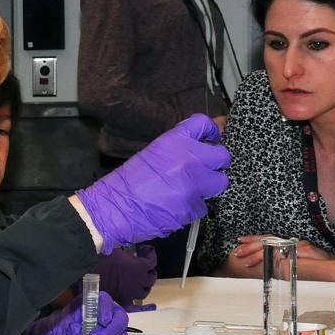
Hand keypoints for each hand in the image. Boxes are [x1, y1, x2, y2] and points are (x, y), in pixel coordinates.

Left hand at [23, 291, 128, 334]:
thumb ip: (65, 329)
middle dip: (109, 334)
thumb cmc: (48, 334)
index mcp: (87, 307)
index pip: (104, 300)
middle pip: (120, 322)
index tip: (103, 321)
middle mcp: (100, 321)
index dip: (107, 308)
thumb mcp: (51, 330)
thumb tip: (79, 330)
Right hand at [75, 114, 229, 253]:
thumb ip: (177, 149)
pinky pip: (203, 206)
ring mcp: (192, 184)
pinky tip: (176, 207)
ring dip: (208, 187)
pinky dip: (192, 208)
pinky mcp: (193, 208)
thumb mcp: (151, 155)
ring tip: (188, 191)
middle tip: (204, 170)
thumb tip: (201, 144)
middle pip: (222, 156)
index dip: (211, 132)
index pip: (204, 125)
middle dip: (215, 164)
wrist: (112, 209)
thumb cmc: (126, 183)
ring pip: (219, 183)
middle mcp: (187, 159)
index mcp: (174, 141)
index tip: (211, 138)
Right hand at [94, 246, 157, 311]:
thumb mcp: (117, 250)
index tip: (145, 250)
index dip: (150, 253)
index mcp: (141, 266)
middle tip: (145, 268)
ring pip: (145, 291)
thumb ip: (126, 251)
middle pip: (152, 277)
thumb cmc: (103, 260)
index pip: (152, 259)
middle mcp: (141, 280)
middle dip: (150, 271)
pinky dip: (135, 300)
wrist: (91, 276)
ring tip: (140, 283)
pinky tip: (135, 298)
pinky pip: (134, 304)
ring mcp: (134, 292)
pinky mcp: (125, 301)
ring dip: (144, 286)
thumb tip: (126, 247)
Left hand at [217, 236, 334, 278]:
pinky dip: (271, 258)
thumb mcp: (301, 256)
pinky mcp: (300, 255)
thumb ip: (287, 256)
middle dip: (249, 247)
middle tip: (236, 252)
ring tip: (243, 259)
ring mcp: (295, 249)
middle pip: (265, 242)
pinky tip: (260, 262)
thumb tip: (272, 259)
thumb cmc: (320, 263)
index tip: (239, 241)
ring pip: (271, 248)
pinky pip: (282, 255)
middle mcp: (290, 244)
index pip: (267, 238)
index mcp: (288, 243)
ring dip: (256, 254)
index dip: (252, 239)